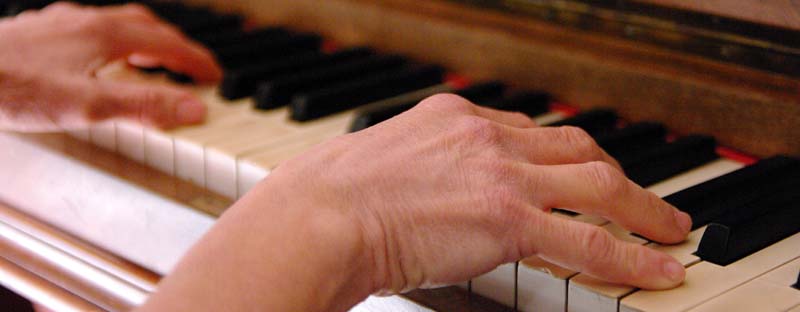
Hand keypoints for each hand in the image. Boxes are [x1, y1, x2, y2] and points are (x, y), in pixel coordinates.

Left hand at [0, 2, 220, 130]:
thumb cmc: (11, 88)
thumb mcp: (89, 107)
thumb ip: (144, 108)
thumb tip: (194, 110)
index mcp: (106, 35)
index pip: (168, 44)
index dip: (197, 61)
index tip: (215, 76)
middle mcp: (86, 21)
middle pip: (147, 26)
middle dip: (177, 46)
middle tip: (194, 66)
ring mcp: (61, 24)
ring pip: (118, 24)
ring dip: (146, 41)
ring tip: (155, 60)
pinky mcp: (39, 32)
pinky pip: (91, 29)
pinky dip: (113, 42)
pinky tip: (99, 58)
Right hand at [141, 94, 691, 311]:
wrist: (316, 216)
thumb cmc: (331, 199)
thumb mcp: (385, 163)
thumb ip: (424, 168)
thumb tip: (434, 194)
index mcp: (455, 117)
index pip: (532, 132)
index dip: (567, 156)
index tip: (585, 173)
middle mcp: (486, 135)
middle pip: (577, 148)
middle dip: (617, 175)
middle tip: (643, 199)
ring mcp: (501, 173)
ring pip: (598, 185)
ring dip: (642, 210)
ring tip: (670, 231)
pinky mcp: (508, 217)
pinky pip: (590, 240)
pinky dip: (631, 257)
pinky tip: (657, 270)